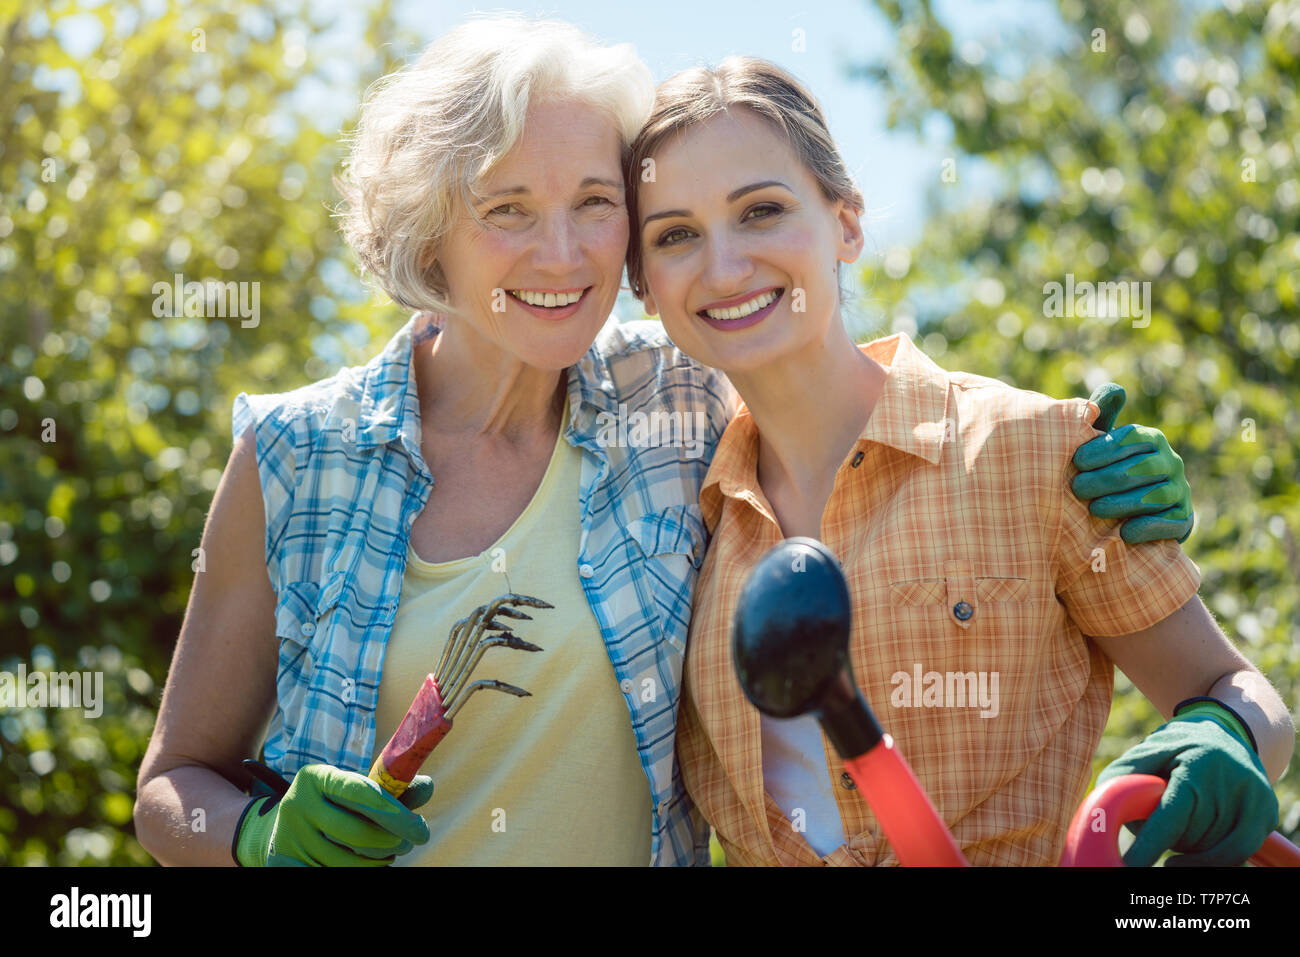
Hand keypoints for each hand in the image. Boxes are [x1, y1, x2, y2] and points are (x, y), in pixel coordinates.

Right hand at [235, 764, 432, 866]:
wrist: (284, 824)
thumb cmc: (334, 802)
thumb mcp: (354, 788)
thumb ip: (392, 788)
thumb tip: (428, 787)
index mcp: (316, 777)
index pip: (359, 792)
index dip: (392, 811)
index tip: (419, 825)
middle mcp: (297, 804)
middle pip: (356, 833)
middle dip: (393, 840)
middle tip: (413, 840)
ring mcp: (290, 837)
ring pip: (347, 860)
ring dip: (379, 860)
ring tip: (391, 851)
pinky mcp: (286, 862)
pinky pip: (333, 873)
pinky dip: (361, 870)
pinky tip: (371, 863)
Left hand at [1071, 383, 1193, 543]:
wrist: (1135, 513)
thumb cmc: (1112, 469)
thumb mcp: (1106, 444)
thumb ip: (1103, 417)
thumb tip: (1114, 390)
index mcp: (1152, 440)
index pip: (1131, 439)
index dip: (1103, 449)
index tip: (1076, 460)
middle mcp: (1171, 462)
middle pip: (1140, 468)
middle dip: (1106, 479)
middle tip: (1076, 488)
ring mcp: (1180, 490)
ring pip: (1154, 496)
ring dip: (1123, 503)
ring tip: (1094, 509)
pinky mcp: (1184, 518)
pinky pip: (1170, 522)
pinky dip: (1148, 528)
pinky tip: (1124, 533)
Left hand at [1096, 714, 1276, 866]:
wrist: (1228, 733)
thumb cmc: (1179, 745)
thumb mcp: (1149, 749)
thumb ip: (1125, 774)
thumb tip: (1100, 804)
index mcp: (1199, 765)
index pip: (1172, 815)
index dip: (1150, 844)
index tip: (1131, 863)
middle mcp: (1232, 783)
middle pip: (1188, 836)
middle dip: (1163, 838)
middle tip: (1154, 824)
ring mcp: (1255, 800)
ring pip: (1209, 849)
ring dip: (1185, 846)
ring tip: (1178, 822)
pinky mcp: (1266, 814)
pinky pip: (1235, 854)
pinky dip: (1209, 861)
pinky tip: (1187, 858)